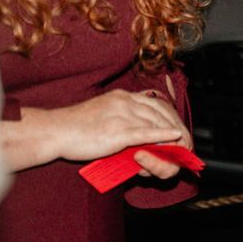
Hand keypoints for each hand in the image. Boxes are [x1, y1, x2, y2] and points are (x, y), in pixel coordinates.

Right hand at [32, 90, 189, 169]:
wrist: (55, 131)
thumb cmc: (75, 126)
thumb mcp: (102, 112)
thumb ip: (120, 115)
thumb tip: (137, 127)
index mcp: (121, 96)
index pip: (155, 103)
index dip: (171, 115)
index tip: (179, 126)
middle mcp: (124, 102)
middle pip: (160, 112)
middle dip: (176, 125)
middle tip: (186, 139)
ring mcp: (121, 115)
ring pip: (155, 123)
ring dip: (171, 134)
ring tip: (182, 144)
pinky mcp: (117, 132)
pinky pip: (146, 132)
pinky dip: (163, 134)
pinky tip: (175, 137)